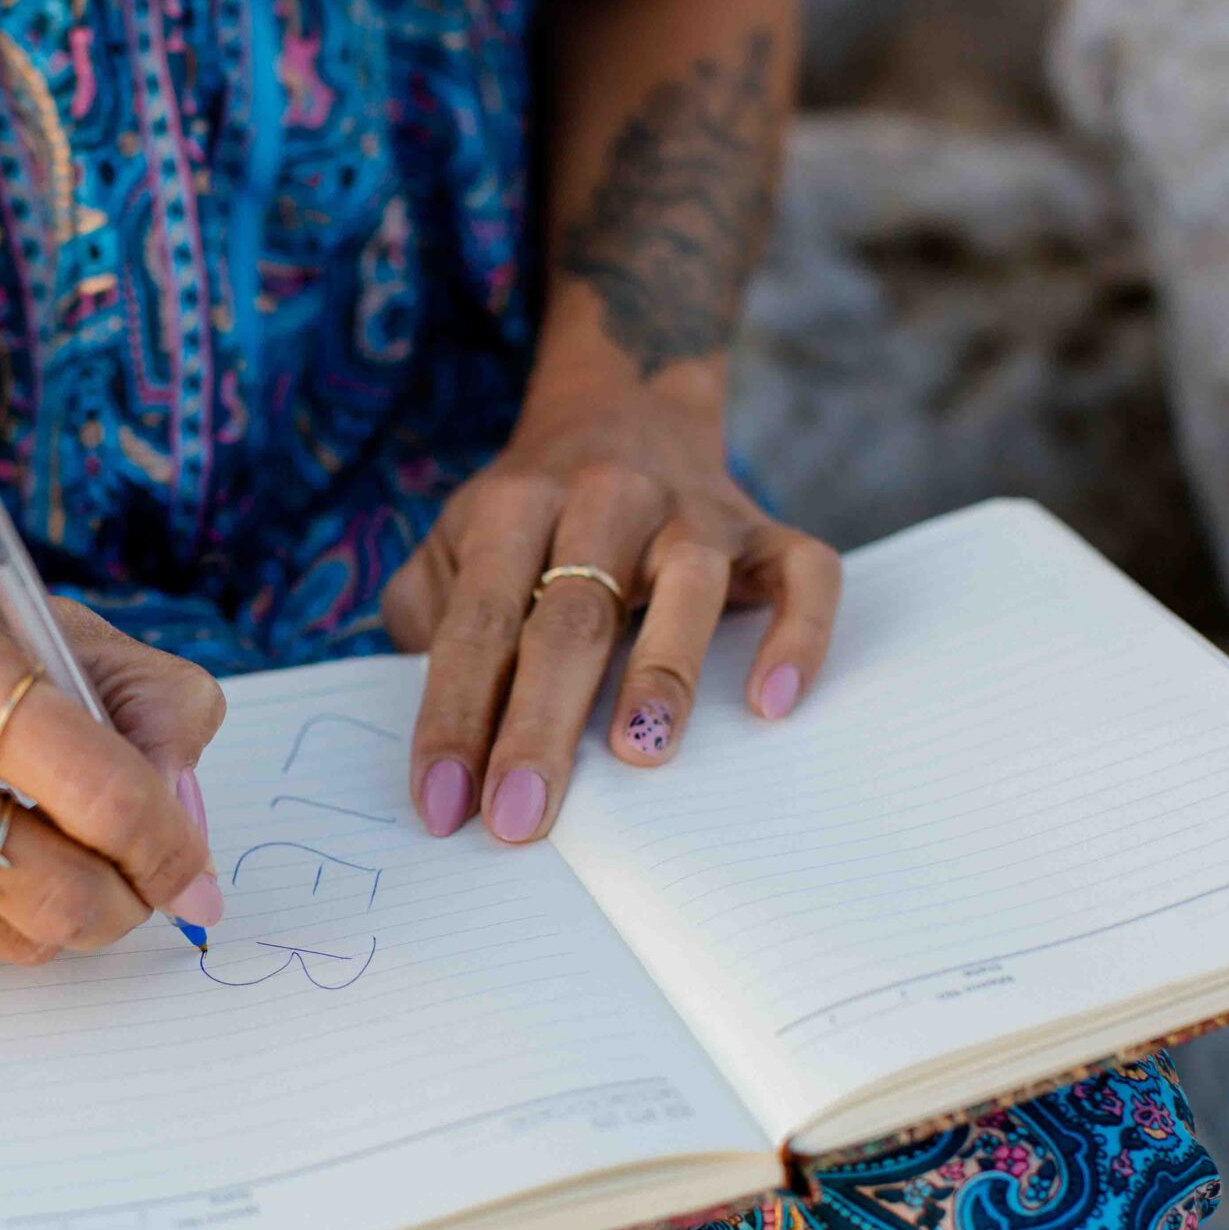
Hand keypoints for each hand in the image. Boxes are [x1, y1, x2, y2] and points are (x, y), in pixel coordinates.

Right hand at [0, 584, 225, 961]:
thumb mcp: (20, 625)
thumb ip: (138, 696)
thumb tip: (187, 812)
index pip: (97, 786)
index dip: (169, 845)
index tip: (192, 869)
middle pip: (60, 889)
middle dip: (127, 904)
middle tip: (138, 888)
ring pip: (14, 935)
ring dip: (62, 916)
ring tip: (51, 863)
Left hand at [380, 379, 839, 841]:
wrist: (619, 412)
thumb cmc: (526, 520)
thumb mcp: (451, 547)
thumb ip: (425, 622)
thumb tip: (437, 728)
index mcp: (516, 506)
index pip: (478, 624)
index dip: (455, 718)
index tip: (445, 806)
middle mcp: (607, 497)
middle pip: (573, 618)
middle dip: (540, 727)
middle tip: (521, 817)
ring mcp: (694, 513)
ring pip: (689, 585)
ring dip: (663, 672)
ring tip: (640, 753)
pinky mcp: (765, 532)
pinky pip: (803, 574)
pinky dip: (798, 634)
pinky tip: (772, 702)